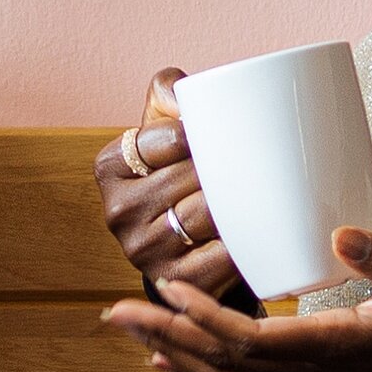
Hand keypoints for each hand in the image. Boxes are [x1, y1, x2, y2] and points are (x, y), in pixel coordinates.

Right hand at [93, 69, 239, 300]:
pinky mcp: (174, 280)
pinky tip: (261, 230)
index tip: (224, 134)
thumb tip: (183, 100)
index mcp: (110, 165)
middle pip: (191, 176)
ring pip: (207, 214)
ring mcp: (141, 250)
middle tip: (256, 160)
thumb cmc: (179, 172)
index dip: (203, 135)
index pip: (169, 138)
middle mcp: (117, 210)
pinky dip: (246, 240)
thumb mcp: (163, 126)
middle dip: (227, 167)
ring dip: (240, 201)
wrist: (183, 245)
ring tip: (261, 189)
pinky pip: (223, 255)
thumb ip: (168, 91)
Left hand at [101, 227, 371, 371]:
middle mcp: (311, 368)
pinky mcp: (310, 370)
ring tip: (128, 326)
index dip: (206, 317)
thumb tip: (339, 234)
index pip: (252, 339)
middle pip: (223, 361)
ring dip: (173, 349)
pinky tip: (167, 356)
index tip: (167, 286)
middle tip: (115, 310)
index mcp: (333, 346)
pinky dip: (199, 365)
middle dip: (168, 334)